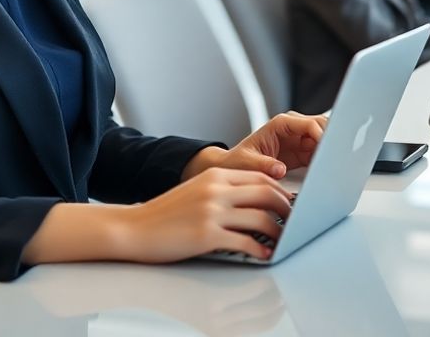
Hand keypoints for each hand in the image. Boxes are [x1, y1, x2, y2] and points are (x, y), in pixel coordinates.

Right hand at [118, 168, 293, 261]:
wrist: (134, 228)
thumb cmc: (165, 213)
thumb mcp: (197, 190)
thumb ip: (224, 190)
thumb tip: (256, 201)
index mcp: (215, 175)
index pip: (260, 177)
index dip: (281, 190)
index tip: (290, 202)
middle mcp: (216, 189)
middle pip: (266, 193)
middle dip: (286, 208)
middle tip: (296, 220)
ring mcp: (211, 212)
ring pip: (260, 218)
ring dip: (278, 231)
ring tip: (282, 240)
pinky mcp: (207, 235)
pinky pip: (245, 242)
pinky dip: (260, 249)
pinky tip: (263, 254)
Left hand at [214, 111, 329, 179]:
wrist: (236, 167)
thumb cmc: (239, 161)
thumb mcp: (247, 163)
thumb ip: (263, 165)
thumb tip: (279, 169)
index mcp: (281, 125)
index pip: (309, 124)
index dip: (322, 135)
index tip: (328, 150)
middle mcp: (294, 128)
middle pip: (323, 127)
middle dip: (332, 140)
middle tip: (337, 158)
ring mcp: (301, 140)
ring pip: (326, 139)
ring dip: (331, 150)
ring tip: (335, 165)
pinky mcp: (304, 152)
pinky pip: (322, 153)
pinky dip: (327, 160)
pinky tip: (328, 170)